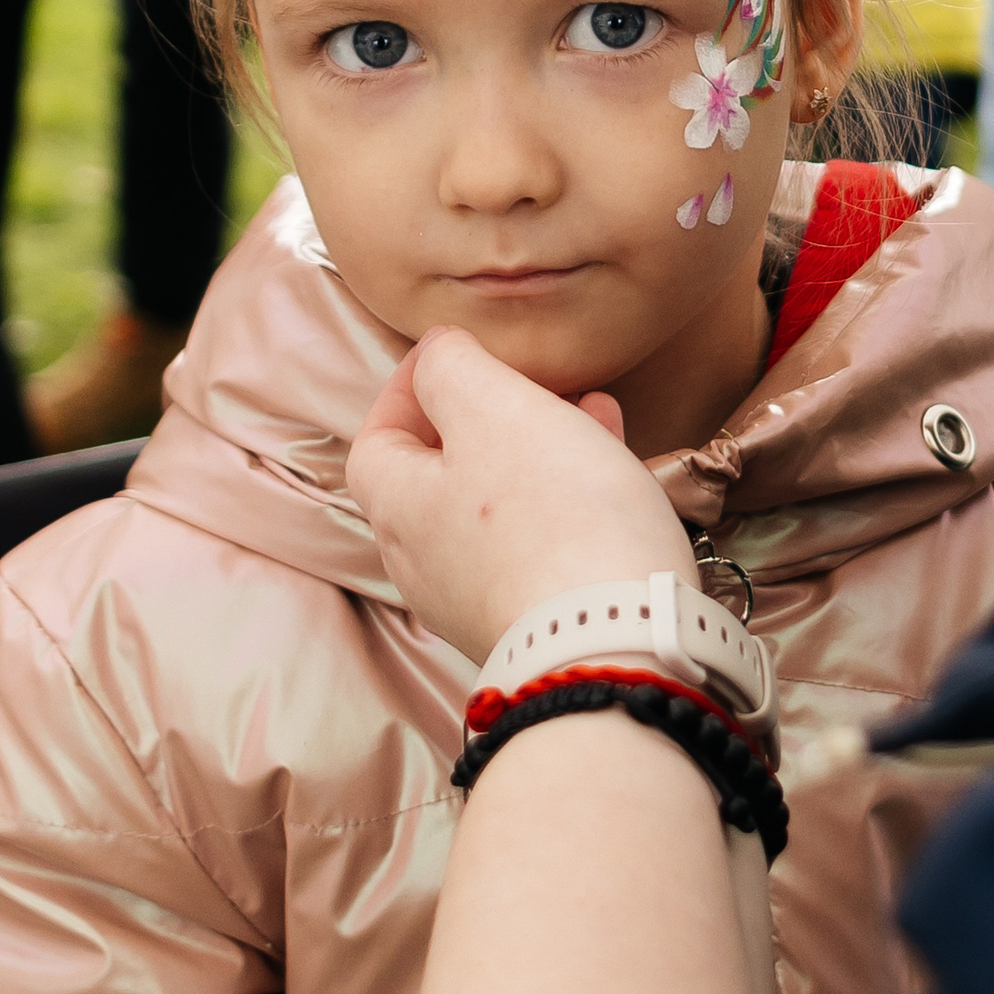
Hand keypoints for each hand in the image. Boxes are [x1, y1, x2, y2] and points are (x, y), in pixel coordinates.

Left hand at [346, 327, 696, 662]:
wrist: (616, 643)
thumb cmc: (552, 518)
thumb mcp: (495, 410)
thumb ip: (453, 369)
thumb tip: (436, 351)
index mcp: (399, 508)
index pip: (376, 438)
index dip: (407, 389)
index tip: (450, 353)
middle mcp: (426, 563)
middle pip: (438, 475)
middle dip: (485, 418)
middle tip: (529, 382)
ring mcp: (480, 601)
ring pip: (496, 508)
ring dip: (536, 453)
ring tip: (589, 413)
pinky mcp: (537, 623)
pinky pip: (538, 545)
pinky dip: (566, 499)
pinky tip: (614, 473)